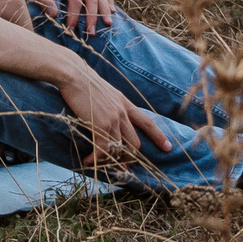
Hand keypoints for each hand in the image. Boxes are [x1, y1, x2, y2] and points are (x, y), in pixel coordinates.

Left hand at [25, 0, 115, 33]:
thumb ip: (43, 1)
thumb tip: (56, 15)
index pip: (75, 0)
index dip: (74, 16)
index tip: (70, 30)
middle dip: (92, 17)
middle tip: (91, 33)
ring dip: (105, 9)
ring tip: (107, 24)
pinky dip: (108, 0)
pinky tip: (112, 11)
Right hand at [56, 67, 171, 163]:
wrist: (74, 75)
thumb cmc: (84, 81)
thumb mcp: (105, 91)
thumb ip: (112, 104)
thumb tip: (109, 112)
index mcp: (125, 104)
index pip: (147, 122)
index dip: (159, 136)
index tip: (168, 147)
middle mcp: (122, 113)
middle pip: (135, 143)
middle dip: (130, 158)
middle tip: (122, 167)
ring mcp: (113, 119)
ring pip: (120, 148)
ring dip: (111, 160)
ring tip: (100, 164)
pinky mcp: (101, 125)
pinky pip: (102, 148)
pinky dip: (96, 158)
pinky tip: (88, 160)